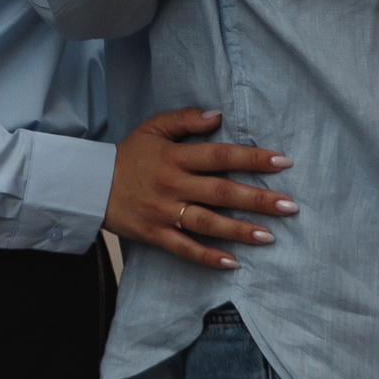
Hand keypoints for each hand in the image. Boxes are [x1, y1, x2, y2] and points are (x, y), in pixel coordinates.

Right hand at [103, 108, 297, 270]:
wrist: (89, 184)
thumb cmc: (128, 155)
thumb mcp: (152, 128)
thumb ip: (185, 120)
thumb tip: (218, 116)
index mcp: (174, 158)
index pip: (219, 156)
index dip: (251, 159)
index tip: (283, 162)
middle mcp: (173, 185)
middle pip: (220, 192)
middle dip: (257, 199)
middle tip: (290, 206)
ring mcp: (164, 212)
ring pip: (207, 223)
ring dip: (239, 230)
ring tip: (269, 236)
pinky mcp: (155, 234)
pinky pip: (184, 248)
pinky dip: (207, 256)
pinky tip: (232, 262)